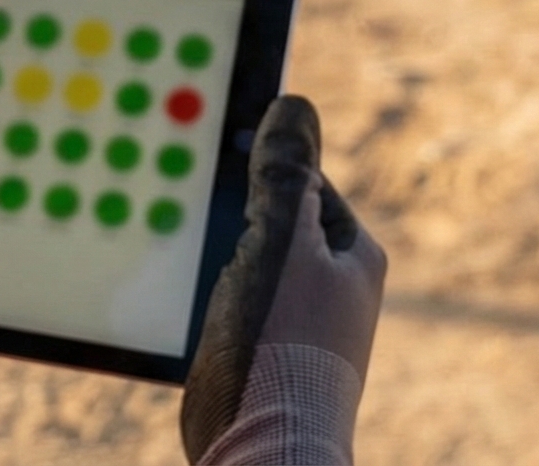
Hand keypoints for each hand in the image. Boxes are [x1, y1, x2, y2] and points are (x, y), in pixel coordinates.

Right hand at [179, 95, 387, 463]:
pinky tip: (182, 305)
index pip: (307, 183)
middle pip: (273, 224)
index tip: (221, 156)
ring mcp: (299, 329)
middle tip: (195, 207)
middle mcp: (334, 293)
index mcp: (355, 257)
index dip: (263, 166)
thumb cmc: (282, 344)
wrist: (265, 446)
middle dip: (234, 216)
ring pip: (246, 267)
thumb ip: (285, 176)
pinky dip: (206, 299)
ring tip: (186, 261)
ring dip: (215, 261)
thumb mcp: (282, 241)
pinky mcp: (264, 359)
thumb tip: (294, 107)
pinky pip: (230, 308)